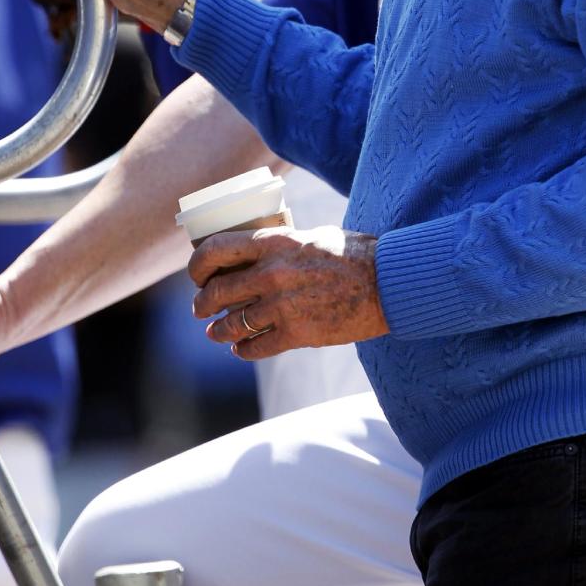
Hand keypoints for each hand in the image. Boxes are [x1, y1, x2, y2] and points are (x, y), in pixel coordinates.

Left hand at [189, 226, 387, 360]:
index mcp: (275, 242)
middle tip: (201, 308)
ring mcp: (283, 306)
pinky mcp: (298, 333)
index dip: (197, 266)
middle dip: (202, 304)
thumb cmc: (356, 254)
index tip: (197, 275)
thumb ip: (284, 245)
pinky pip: (256, 347)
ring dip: (218, 331)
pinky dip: (243, 350)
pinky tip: (241, 348)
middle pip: (217, 292)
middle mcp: (272, 274)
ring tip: (215, 332)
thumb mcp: (313, 235)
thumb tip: (259, 251)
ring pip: (232, 324)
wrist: (388, 283)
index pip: (216, 250)